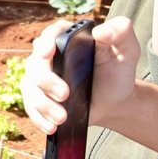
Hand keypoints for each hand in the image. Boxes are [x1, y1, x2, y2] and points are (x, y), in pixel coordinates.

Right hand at [22, 17, 139, 135]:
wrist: (114, 102)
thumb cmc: (118, 72)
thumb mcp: (127, 50)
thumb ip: (121, 32)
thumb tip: (101, 31)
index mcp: (68, 39)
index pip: (51, 34)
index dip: (45, 42)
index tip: (49, 52)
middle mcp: (49, 57)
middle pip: (35, 64)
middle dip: (46, 80)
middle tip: (65, 94)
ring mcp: (41, 79)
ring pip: (30, 88)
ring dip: (43, 104)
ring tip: (62, 118)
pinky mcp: (39, 99)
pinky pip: (31, 108)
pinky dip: (39, 118)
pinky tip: (51, 127)